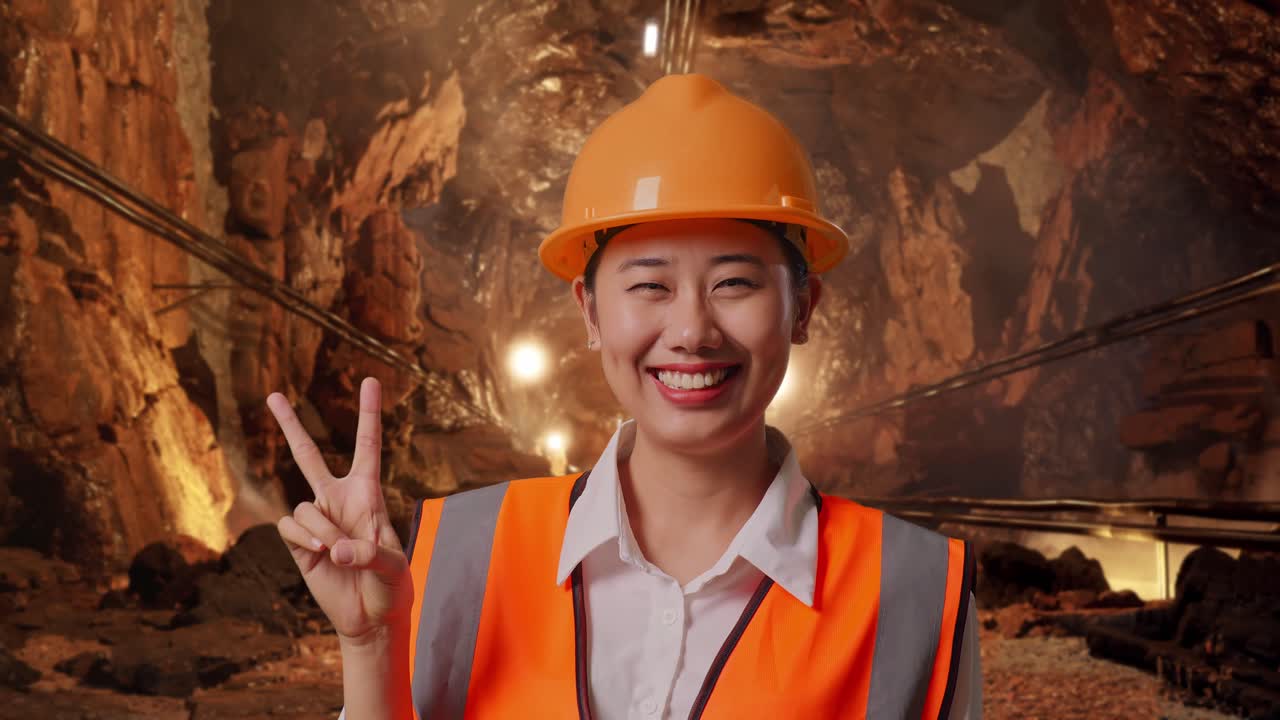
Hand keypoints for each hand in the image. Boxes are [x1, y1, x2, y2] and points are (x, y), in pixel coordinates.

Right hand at [267, 377, 413, 645]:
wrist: (371, 615)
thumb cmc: (391, 584)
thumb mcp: (394, 566)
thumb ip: (370, 552)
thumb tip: (334, 546)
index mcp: (368, 493)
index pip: (367, 446)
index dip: (368, 414)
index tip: (369, 381)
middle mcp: (337, 499)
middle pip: (308, 456)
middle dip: (290, 426)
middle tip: (273, 394)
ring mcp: (316, 519)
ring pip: (304, 507)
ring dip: (321, 530)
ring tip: (338, 552)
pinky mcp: (298, 542)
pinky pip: (289, 527)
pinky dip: (306, 539)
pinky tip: (321, 553)